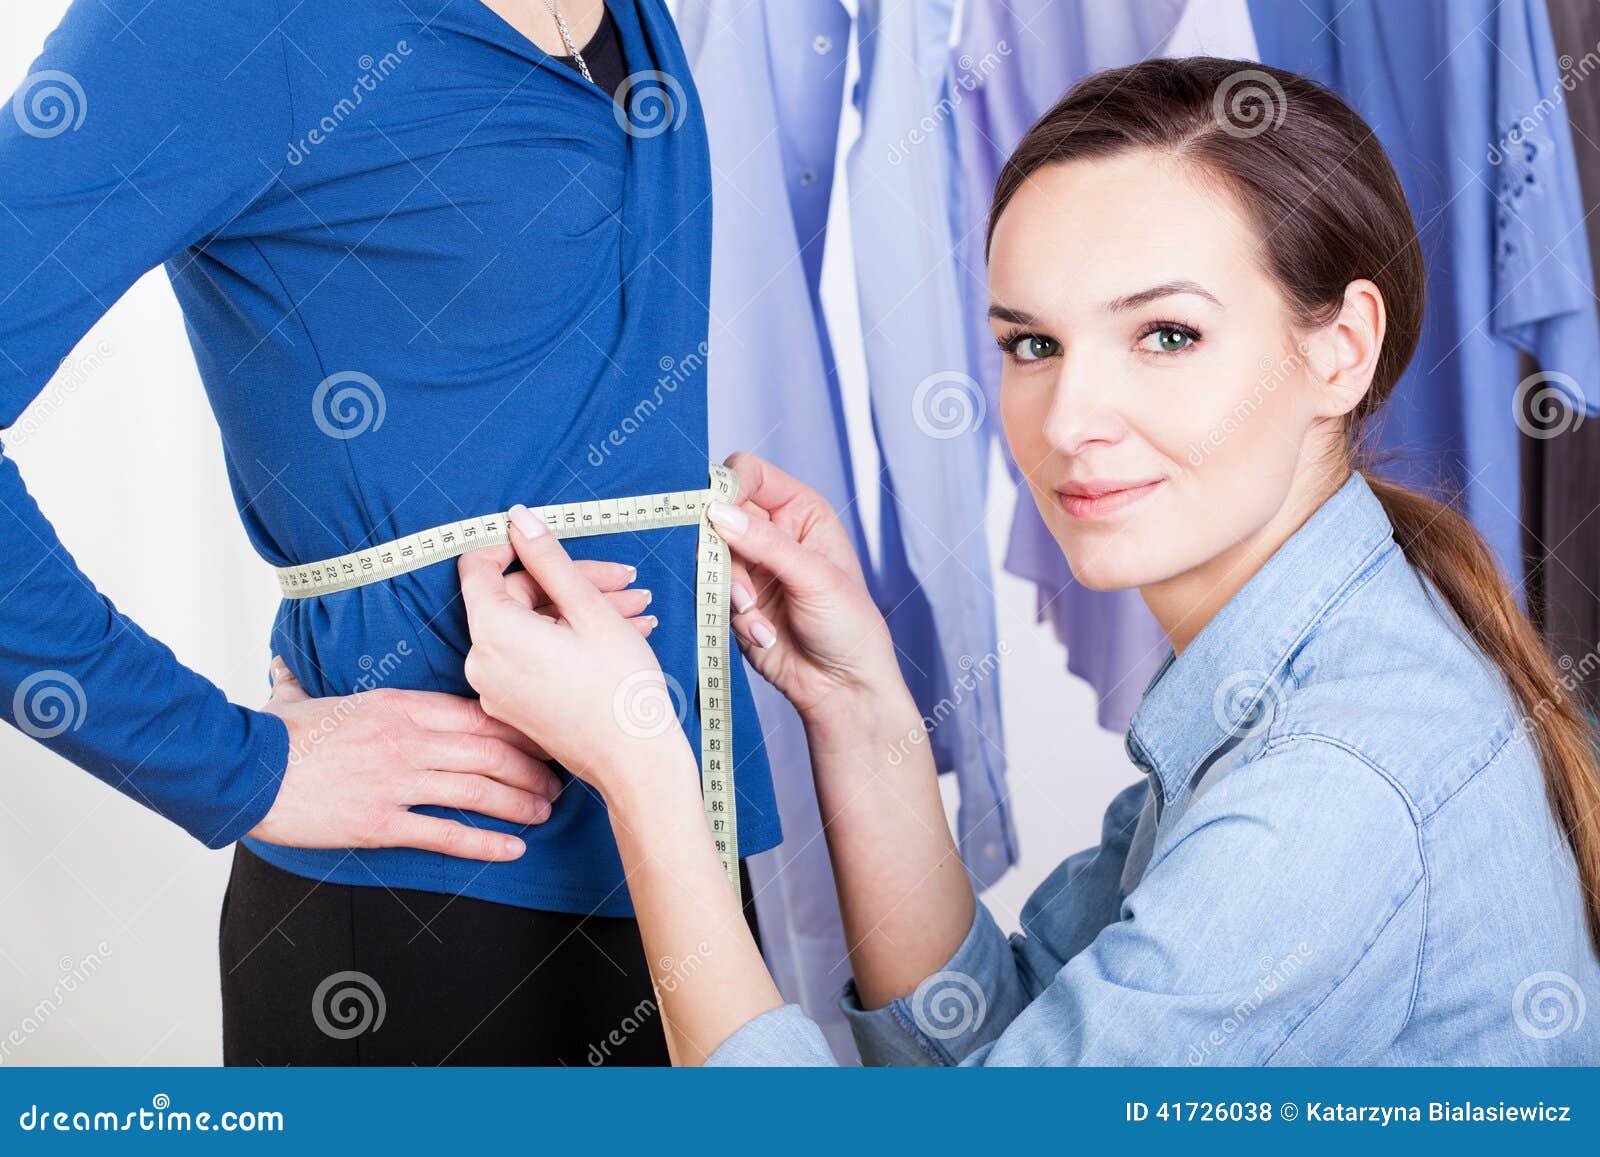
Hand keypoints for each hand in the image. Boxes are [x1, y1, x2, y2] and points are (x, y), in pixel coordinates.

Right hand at [249, 558, 656, 859]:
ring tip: (545, 812)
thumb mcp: (300, 696)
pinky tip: (512, 848)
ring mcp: (397, 781)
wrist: (240, 772)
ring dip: (520, 803)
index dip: (520, 724)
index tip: (545, 733)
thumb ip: (306, 679)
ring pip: (479, 790)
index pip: (479, 711)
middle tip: (558, 780)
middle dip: (533, 767)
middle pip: (492, 750)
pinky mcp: (381, 822)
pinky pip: (446, 833)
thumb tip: (285, 664)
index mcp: (400, 705)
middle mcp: (408, 740)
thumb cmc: (271, 736)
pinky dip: (485, 842)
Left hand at [457, 506, 694, 798]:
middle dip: (572, 583)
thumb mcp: (588, 608)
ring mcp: (497, 690)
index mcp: (493, 631)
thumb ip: (548, 558)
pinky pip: (535, 659)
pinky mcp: (516, 708)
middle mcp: (482, 662)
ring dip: (581, 612)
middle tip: (627, 583)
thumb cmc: (620, 686)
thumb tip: (517, 518)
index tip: (557, 544)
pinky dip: (571, 642)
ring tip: (638, 611)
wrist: (637, 763)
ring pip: (533, 629)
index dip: (518, 546)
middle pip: (517, 599)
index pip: (479, 566)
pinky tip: (622, 636)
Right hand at [706, 452, 904, 728]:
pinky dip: (731, 614)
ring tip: (757, 615)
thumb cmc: (849, 625)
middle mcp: (771, 531)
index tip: (715, 515)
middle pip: (718, 513)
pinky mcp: (732, 599)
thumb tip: (717, 513)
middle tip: (738, 581)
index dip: (728, 487)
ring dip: (729, 588)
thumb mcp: (815, 577)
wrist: (841, 686)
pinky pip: (709, 592)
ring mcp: (749, 565)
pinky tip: (762, 633)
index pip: (749, 473)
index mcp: (800, 509)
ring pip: (708, 556)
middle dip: (722, 549)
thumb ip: (766, 543)